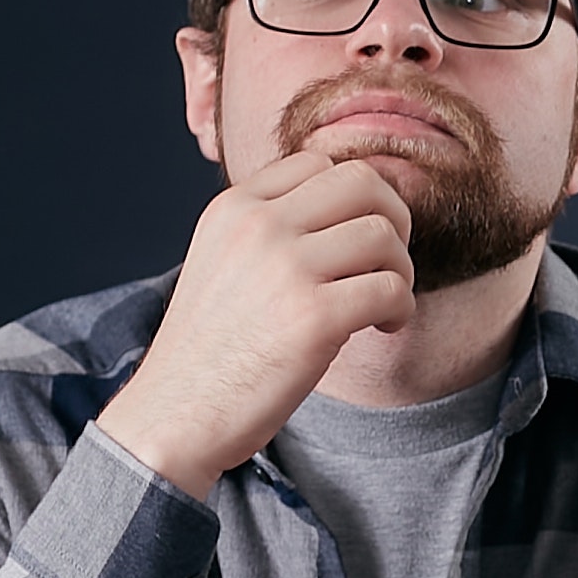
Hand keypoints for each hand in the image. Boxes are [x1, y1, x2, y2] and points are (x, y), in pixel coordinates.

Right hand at [95, 152, 416, 496]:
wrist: (176, 415)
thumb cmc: (212, 349)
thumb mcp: (224, 262)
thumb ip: (271, 228)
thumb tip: (351, 208)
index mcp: (233, 207)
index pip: (318, 162)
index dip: (354, 199)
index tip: (354, 241)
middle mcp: (257, 226)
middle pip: (363, 183)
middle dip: (394, 221)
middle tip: (386, 264)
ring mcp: (286, 269)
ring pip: (384, 235)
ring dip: (401, 271)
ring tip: (381, 305)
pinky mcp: (314, 318)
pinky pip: (392, 288)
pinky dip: (401, 309)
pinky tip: (382, 327)